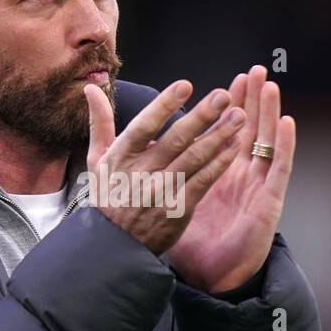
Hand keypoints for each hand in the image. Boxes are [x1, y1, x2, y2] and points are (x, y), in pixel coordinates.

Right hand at [84, 79, 246, 255]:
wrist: (113, 245)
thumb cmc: (108, 196)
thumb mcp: (97, 159)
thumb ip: (99, 122)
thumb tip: (91, 88)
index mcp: (121, 157)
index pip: (144, 126)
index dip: (164, 105)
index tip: (185, 85)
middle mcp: (141, 173)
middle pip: (175, 140)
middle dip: (201, 116)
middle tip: (224, 95)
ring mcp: (161, 192)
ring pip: (194, 159)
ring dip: (219, 136)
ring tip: (239, 116)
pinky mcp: (179, 210)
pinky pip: (203, 182)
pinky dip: (220, 163)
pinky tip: (235, 146)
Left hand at [167, 65, 294, 293]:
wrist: (211, 278)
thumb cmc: (192, 245)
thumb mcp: (165, 206)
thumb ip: (150, 180)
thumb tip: (129, 170)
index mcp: (215, 174)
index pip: (220, 134)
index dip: (221, 109)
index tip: (223, 82)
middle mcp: (238, 177)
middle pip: (246, 131)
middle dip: (249, 100)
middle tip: (253, 70)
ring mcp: (255, 187)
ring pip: (265, 142)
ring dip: (269, 113)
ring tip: (270, 85)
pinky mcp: (269, 202)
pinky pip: (278, 169)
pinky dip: (284, 145)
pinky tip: (287, 123)